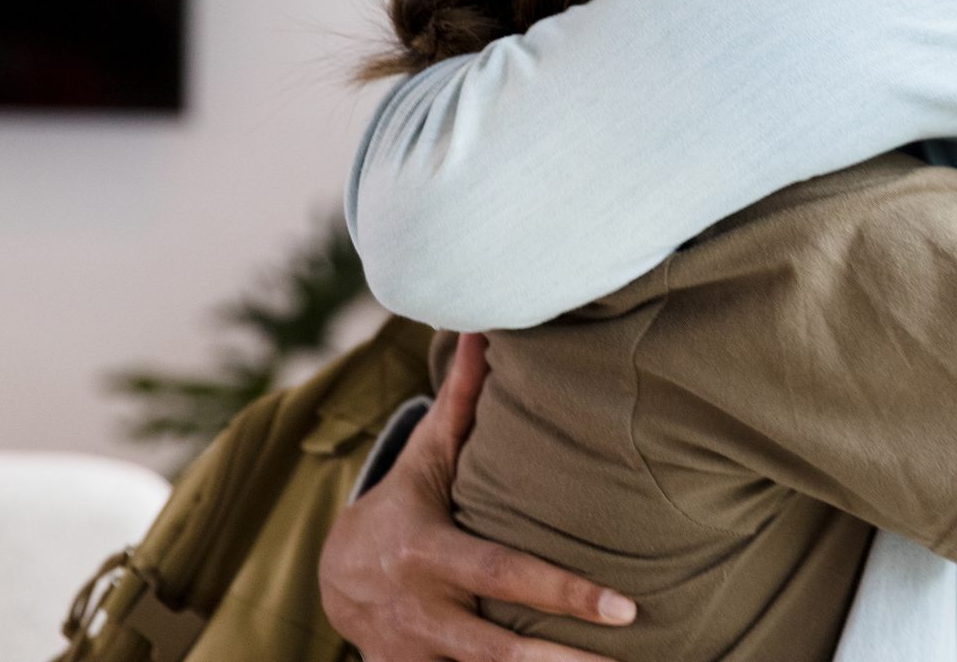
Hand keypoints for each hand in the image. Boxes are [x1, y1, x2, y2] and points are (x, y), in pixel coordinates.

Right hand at [319, 332, 636, 661]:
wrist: (331, 578)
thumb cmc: (402, 506)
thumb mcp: (427, 459)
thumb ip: (462, 401)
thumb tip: (485, 327)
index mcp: (427, 554)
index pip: (505, 575)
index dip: (563, 593)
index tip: (626, 607)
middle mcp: (421, 612)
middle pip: (496, 650)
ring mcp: (414, 655)